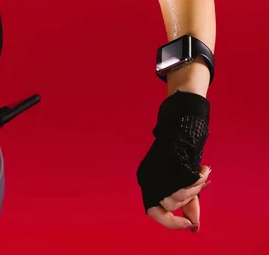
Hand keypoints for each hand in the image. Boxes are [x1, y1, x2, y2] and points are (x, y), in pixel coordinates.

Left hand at [136, 90, 211, 230]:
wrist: (182, 123)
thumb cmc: (182, 152)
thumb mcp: (183, 181)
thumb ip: (187, 203)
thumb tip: (193, 227)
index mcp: (148, 182)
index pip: (153, 212)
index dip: (172, 223)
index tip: (190, 226)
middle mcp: (147, 179)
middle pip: (169, 205)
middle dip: (189, 200)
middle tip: (198, 190)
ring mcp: (156, 171)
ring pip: (179, 196)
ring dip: (196, 187)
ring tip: (202, 172)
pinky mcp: (168, 163)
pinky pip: (187, 183)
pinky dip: (199, 178)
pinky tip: (203, 168)